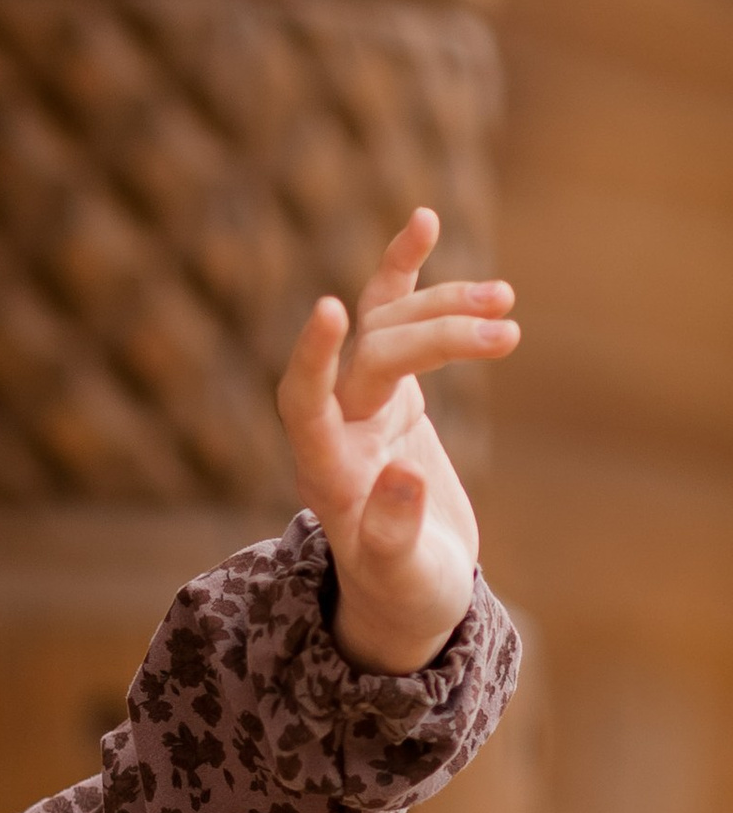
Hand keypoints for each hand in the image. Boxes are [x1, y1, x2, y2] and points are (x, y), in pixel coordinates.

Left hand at [276, 207, 516, 672]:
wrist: (411, 590)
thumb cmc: (404, 592)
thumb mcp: (405, 575)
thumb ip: (395, 533)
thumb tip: (403, 476)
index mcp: (328, 474)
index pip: (304, 404)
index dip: (313, 359)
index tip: (329, 310)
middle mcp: (337, 430)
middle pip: (374, 357)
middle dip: (437, 336)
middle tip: (507, 333)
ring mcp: (362, 405)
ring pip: (387, 328)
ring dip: (442, 306)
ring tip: (504, 298)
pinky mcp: (392, 391)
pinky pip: (392, 321)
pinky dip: (407, 273)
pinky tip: (424, 220)